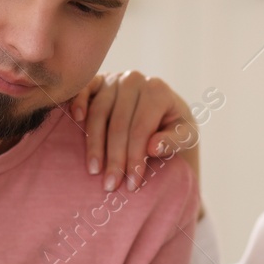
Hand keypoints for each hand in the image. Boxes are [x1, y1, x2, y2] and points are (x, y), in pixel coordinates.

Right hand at [67, 70, 199, 192]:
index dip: (135, 158)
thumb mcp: (186, 135)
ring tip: (94, 170)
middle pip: (119, 124)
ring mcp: (114, 79)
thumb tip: (152, 148)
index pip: (142, 129)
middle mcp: (135, 80)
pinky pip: (84, 90)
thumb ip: (174, 141)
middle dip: (115, 158)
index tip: (131, 184)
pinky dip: (78, 102)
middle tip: (110, 185)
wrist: (162, 107)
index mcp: (158, 90)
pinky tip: (77, 120)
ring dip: (94, 144)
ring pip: (99, 113)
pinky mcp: (98, 80)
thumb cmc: (174, 125)